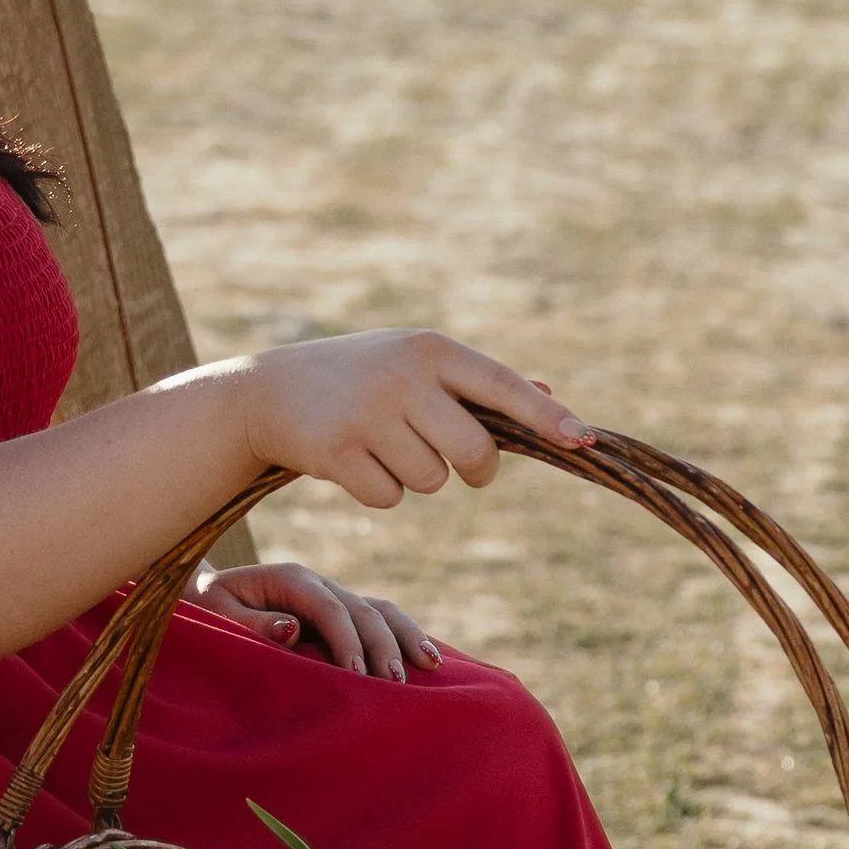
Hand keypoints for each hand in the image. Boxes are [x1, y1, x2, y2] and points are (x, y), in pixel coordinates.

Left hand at [191, 558, 441, 681]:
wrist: (204, 593)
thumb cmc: (205, 607)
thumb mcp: (216, 612)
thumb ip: (251, 622)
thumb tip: (294, 629)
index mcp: (289, 579)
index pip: (330, 608)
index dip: (347, 641)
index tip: (357, 675)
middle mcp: (317, 583)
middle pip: (363, 609)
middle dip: (382, 646)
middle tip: (393, 685)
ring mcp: (332, 595)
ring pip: (380, 610)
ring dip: (405, 637)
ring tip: (431, 667)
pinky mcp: (339, 612)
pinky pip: (379, 620)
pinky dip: (404, 636)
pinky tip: (428, 658)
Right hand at [234, 332, 590, 511]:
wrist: (266, 390)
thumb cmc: (360, 376)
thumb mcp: (414, 363)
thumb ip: (477, 383)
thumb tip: (548, 393)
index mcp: (431, 349)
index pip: (502, 386)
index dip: (545, 415)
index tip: (582, 438)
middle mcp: (403, 376)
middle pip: (473, 451)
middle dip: (474, 469)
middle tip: (456, 462)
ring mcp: (367, 412)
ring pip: (431, 481)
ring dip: (415, 477)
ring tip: (381, 445)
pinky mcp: (336, 449)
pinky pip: (389, 499)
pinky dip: (378, 491)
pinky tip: (353, 460)